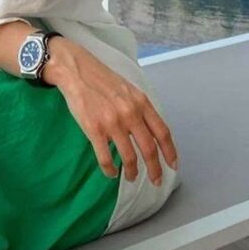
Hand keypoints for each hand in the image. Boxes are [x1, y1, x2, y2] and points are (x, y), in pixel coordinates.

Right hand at [45, 39, 178, 184]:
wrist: (75, 70)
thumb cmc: (101, 78)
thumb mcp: (128, 89)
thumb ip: (140, 108)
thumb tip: (149, 131)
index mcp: (141, 102)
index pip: (162, 132)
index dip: (170, 152)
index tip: (172, 165)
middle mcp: (130, 113)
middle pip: (149, 149)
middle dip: (155, 169)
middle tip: (155, 180)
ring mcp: (112, 123)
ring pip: (129, 158)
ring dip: (132, 172)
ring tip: (131, 176)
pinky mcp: (94, 130)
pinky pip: (106, 159)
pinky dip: (110, 170)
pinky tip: (111, 172)